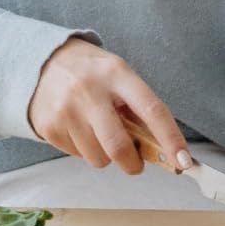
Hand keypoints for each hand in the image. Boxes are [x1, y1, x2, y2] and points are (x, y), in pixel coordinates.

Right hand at [27, 36, 190, 175]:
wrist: (41, 61)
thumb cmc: (90, 72)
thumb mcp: (117, 76)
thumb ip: (137, 107)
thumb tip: (162, 147)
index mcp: (116, 73)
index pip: (152, 109)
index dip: (170, 139)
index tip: (183, 160)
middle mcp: (90, 91)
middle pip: (119, 146)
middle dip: (133, 164)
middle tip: (135, 164)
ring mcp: (66, 110)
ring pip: (98, 158)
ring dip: (105, 156)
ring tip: (98, 133)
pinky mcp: (49, 126)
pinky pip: (76, 156)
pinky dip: (83, 150)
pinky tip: (78, 129)